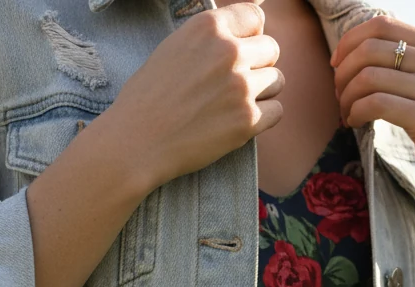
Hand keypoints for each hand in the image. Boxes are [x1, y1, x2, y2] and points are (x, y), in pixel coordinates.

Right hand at [111, 1, 284, 193]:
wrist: (137, 141)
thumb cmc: (149, 97)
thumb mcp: (175, 47)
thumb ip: (210, 36)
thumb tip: (249, 21)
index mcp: (208, 27)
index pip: (256, 17)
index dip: (250, 36)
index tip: (240, 52)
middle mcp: (229, 51)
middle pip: (271, 49)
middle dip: (259, 65)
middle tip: (235, 85)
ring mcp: (241, 86)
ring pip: (277, 80)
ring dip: (263, 92)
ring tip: (234, 105)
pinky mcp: (247, 120)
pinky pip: (277, 111)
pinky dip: (264, 118)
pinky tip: (240, 122)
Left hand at [330, 13, 414, 212]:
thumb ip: (408, 64)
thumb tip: (360, 49)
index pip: (382, 24)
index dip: (350, 41)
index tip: (336, 65)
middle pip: (372, 49)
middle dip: (344, 72)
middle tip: (339, 95)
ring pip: (370, 76)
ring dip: (347, 96)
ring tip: (347, 113)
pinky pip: (376, 104)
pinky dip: (356, 112)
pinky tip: (355, 123)